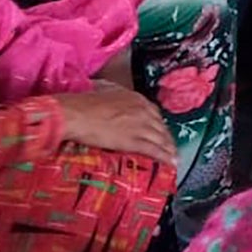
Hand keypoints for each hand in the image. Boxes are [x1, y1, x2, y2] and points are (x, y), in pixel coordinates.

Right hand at [56, 85, 177, 164]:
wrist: (77, 114)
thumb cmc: (84, 103)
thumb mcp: (104, 89)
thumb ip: (113, 91)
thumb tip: (108, 89)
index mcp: (136, 99)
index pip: (155, 114)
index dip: (159, 125)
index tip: (161, 131)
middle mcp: (142, 112)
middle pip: (161, 127)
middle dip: (167, 139)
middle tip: (171, 147)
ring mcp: (139, 126)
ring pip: (160, 139)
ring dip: (169, 150)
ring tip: (174, 157)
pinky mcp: (133, 141)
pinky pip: (154, 150)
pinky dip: (164, 157)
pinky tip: (170, 162)